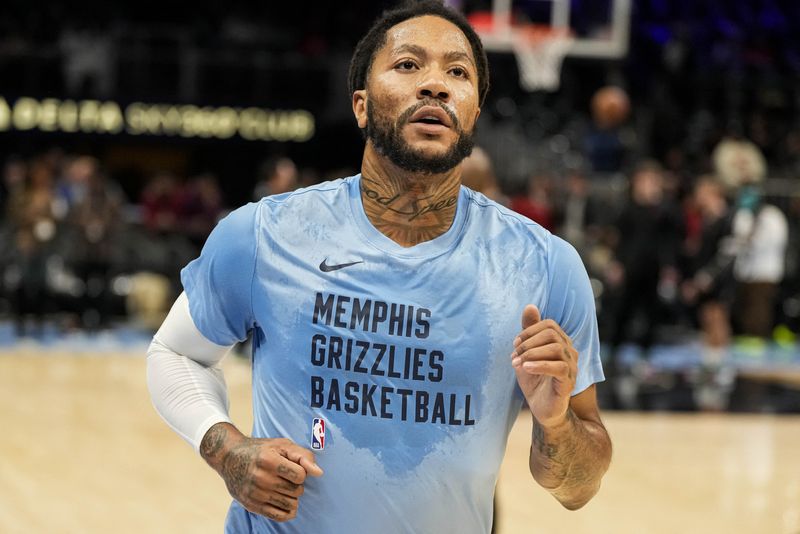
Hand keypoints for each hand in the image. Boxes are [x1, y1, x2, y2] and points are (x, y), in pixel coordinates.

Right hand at [200, 424, 322, 521]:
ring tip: (283, 487)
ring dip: (292, 497)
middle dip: (296, 484)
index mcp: (269, 461)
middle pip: (296, 491)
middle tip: (286, 477)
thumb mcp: (282, 445)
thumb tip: (319, 473)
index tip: (292, 467)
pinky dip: (288, 511)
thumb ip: (303, 456)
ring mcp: (255, 494)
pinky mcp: (252, 506)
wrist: (230, 458)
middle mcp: (261, 479)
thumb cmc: (261, 450)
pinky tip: (285, 503)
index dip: (301, 472)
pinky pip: (279, 516)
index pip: (301, 475)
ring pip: (290, 504)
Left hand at [511, 305, 577, 427]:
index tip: (514, 344)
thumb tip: (530, 306)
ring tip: (517, 364)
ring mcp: (572, 367)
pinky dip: (539, 365)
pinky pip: (558, 367)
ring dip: (531, 354)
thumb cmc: (535, 380)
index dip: (529, 331)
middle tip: (514, 356)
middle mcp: (570, 352)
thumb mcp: (527, 354)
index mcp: (561, 343)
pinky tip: (525, 368)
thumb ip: (529, 332)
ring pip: (556, 348)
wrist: (542, 409)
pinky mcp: (569, 382)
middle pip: (552, 334)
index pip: (549, 325)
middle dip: (528, 343)